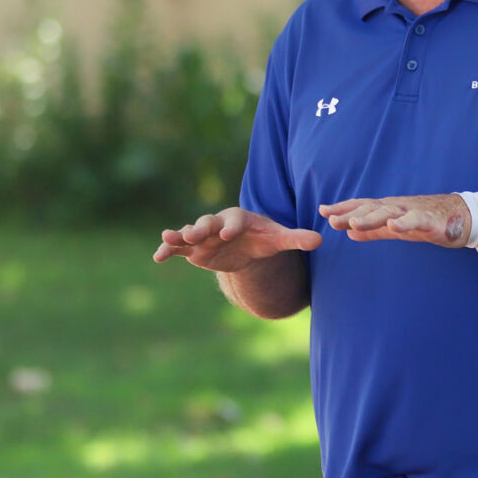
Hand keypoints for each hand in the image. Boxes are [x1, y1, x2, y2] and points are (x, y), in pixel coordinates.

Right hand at [153, 207, 322, 270]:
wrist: (246, 247)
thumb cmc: (264, 239)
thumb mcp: (279, 240)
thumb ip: (296, 239)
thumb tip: (320, 240)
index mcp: (239, 219)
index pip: (234, 220)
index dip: (230, 225)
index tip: (227, 233)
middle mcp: (218, 223)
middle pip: (207, 223)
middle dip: (200, 228)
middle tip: (192, 234)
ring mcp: (203, 236)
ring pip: (189, 233)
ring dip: (179, 235)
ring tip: (168, 238)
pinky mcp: (193, 249)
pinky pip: (178, 248)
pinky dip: (167, 250)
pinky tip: (157, 259)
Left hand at [319, 194, 471, 247]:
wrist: (461, 217)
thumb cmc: (426, 221)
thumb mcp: (395, 228)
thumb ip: (374, 231)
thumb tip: (349, 235)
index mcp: (388, 209)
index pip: (362, 207)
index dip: (343, 209)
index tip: (323, 212)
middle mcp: (397, 207)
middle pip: (370, 209)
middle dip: (350, 214)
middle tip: (331, 220)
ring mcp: (413, 212)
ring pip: (389, 212)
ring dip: (371, 217)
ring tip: (355, 224)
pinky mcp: (430, 220)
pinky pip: (416, 220)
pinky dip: (405, 222)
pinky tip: (394, 226)